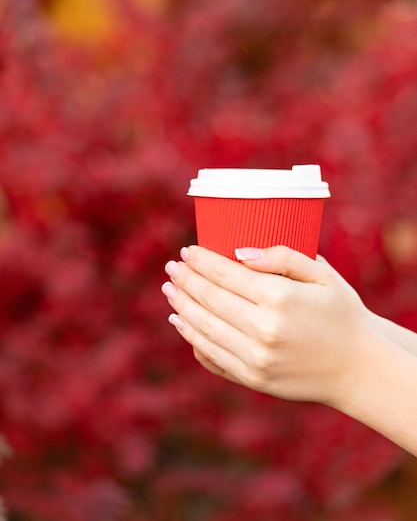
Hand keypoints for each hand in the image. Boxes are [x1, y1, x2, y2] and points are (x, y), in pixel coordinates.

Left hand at [161, 245, 369, 408]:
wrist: (357, 368)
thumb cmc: (340, 314)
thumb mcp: (321, 275)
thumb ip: (283, 257)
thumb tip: (240, 253)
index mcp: (280, 298)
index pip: (225, 274)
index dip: (201, 261)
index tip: (187, 251)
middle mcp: (264, 329)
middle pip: (209, 299)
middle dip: (186, 280)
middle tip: (172, 268)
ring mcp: (256, 358)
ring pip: (203, 328)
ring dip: (182, 306)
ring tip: (171, 290)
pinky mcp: (253, 378)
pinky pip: (212, 356)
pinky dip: (192, 337)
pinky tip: (182, 322)